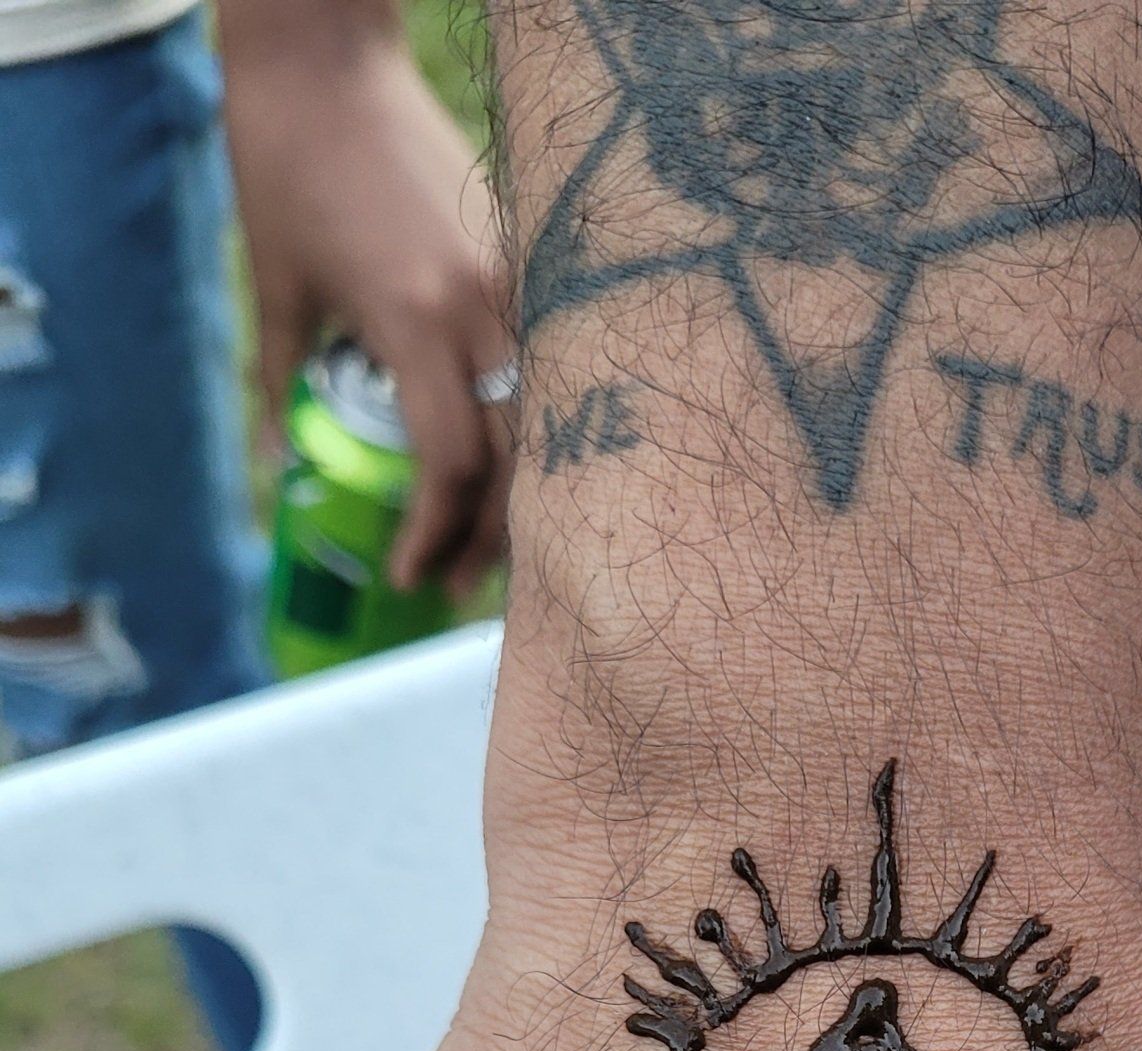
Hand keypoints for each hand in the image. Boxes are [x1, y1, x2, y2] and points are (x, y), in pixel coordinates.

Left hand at [222, 9, 512, 592]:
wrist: (326, 53)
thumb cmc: (288, 160)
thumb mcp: (277, 285)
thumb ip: (283, 381)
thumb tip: (280, 464)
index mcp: (416, 319)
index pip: (452, 464)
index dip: (436, 535)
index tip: (408, 573)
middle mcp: (480, 306)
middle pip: (514, 461)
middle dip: (488, 537)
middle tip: (455, 585)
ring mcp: (514, 278)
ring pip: (542, 420)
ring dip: (518, 493)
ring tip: (487, 542)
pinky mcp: (524, 256)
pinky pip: (543, 365)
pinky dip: (531, 426)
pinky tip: (510, 461)